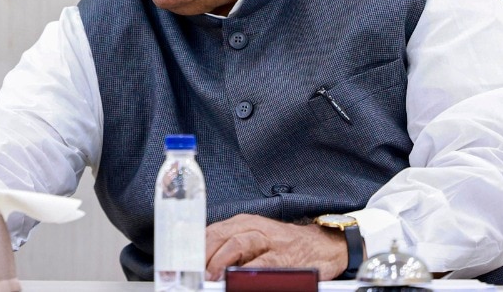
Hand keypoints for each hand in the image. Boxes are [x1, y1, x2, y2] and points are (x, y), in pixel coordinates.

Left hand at [204, 214, 346, 280]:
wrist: (322, 245)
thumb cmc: (282, 244)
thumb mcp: (252, 238)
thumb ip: (229, 247)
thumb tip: (202, 264)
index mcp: (241, 223)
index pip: (209, 231)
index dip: (192, 247)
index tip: (180, 262)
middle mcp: (253, 227)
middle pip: (219, 235)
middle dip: (204, 254)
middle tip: (194, 272)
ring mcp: (269, 240)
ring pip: (238, 243)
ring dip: (221, 260)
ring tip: (211, 275)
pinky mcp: (284, 257)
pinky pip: (263, 263)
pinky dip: (248, 271)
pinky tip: (238, 278)